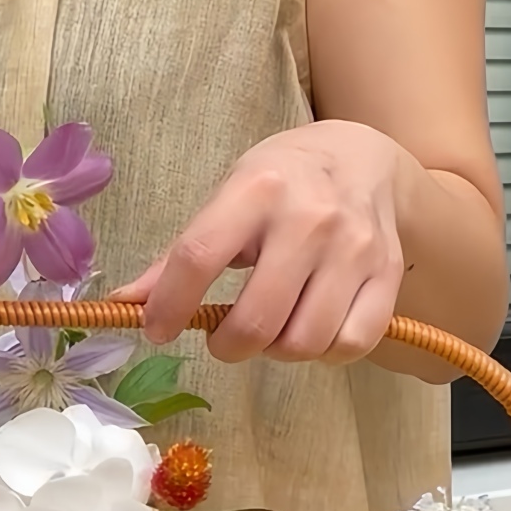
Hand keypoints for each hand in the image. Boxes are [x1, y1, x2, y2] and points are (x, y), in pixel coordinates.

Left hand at [112, 121, 407, 363]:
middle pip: (256, 321)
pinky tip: (311, 332)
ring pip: (303, 342)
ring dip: (276, 352)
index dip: (169, 306)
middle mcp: (309, 218)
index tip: (157, 330)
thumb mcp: (226, 199)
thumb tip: (124, 306)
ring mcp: (354, 248)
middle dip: (228, 346)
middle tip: (225, 337)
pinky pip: (351, 344)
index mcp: (256, 190)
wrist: (364, 157)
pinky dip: (324, 353)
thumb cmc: (281, 182)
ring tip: (271, 331)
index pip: (198, 258)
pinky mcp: (386, 273)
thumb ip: (179, 255)